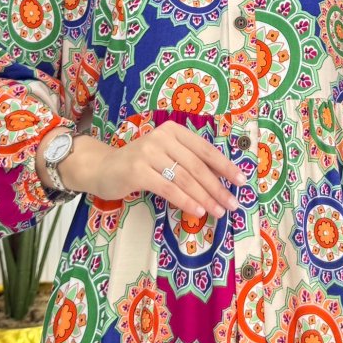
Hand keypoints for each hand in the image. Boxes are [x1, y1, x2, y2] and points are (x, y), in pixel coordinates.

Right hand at [72, 122, 246, 218]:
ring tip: (218, 211)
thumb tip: (221, 181)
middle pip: (197, 166)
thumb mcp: (165, 155)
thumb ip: (187, 162)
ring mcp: (149, 153)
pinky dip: (185, 201)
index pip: (205, 149)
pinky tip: (197, 211)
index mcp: (174, 130)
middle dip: (218, 187)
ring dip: (205, 197)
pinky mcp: (137, 171)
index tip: (241, 181)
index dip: (225, 166)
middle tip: (232, 203)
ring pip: (185, 178)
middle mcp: (162, 137)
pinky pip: (168, 188)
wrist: (101, 167)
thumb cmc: (139, 164)